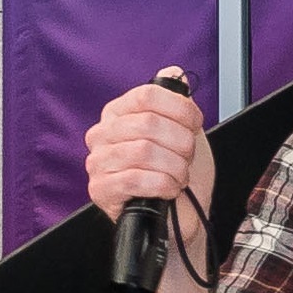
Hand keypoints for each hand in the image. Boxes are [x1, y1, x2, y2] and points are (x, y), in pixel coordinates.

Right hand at [84, 75, 215, 231]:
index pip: (147, 94)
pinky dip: (162, 185)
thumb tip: (173, 73)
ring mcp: (98, 161)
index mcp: (120, 113)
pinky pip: (134, 178)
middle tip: (186, 159)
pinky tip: (168, 190)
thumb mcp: (186, 133)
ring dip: (173, 167)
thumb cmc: (180, 177)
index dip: (180, 109)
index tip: (194, 125)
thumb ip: (178, 102)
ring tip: (178, 177)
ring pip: (143, 151)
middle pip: (148, 123)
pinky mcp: (100, 190)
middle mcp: (104, 133)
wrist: (183, 219)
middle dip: (180, 144)